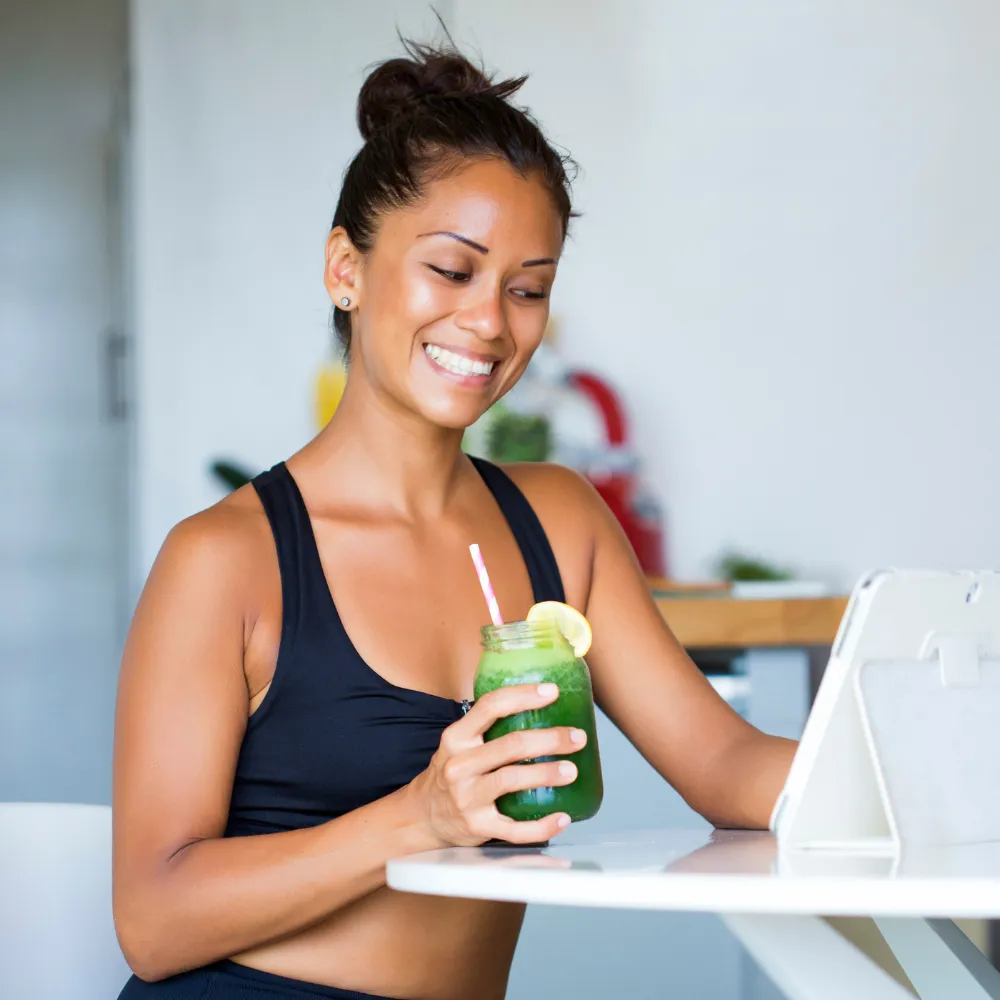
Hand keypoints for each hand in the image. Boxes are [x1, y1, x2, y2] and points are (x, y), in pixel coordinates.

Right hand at [410, 682, 587, 846]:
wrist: (423, 815)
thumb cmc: (453, 771)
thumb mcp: (459, 743)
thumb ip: (487, 726)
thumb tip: (539, 702)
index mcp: (457, 737)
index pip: (490, 707)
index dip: (523, 696)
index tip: (552, 691)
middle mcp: (459, 765)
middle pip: (510, 745)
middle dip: (549, 739)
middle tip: (577, 737)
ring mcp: (467, 798)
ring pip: (512, 780)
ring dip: (547, 774)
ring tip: (573, 770)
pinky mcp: (477, 826)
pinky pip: (514, 829)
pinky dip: (542, 826)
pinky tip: (562, 818)